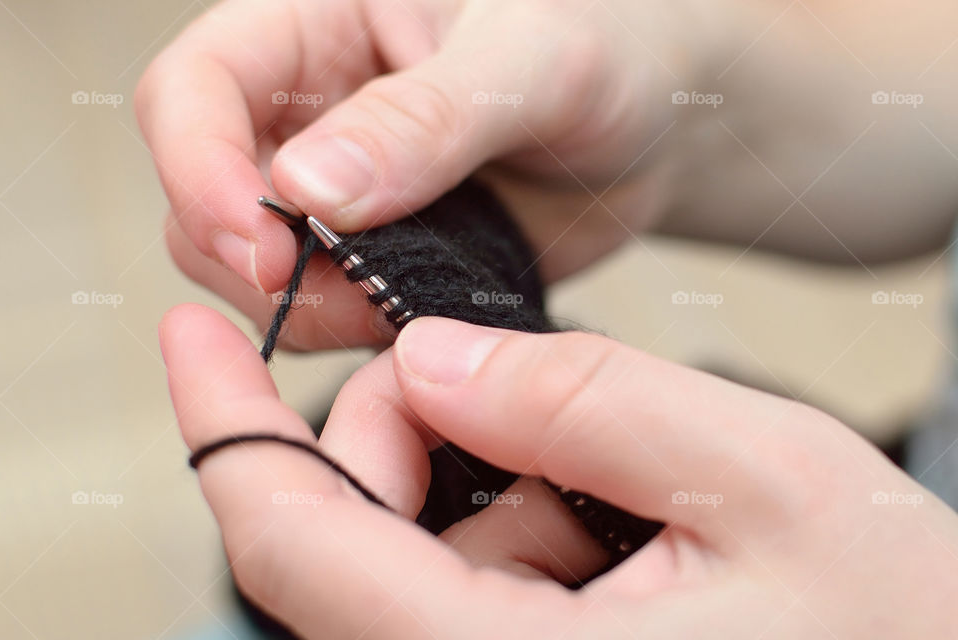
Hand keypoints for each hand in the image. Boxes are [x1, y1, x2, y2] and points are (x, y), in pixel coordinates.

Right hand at [138, 0, 716, 347]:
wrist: (653, 120)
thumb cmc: (605, 43)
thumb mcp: (529, 59)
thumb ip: (424, 118)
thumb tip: (311, 189)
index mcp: (313, 24)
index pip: (191, 90)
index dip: (199, 169)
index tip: (264, 239)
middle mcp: (306, 112)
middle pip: (201, 196)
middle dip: (253, 259)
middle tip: (343, 288)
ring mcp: (335, 195)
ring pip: (253, 270)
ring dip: (308, 307)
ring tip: (404, 298)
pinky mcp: (374, 258)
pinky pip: (324, 313)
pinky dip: (354, 332)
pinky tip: (419, 318)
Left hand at [160, 305, 957, 638]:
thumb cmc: (896, 630)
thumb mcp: (761, 475)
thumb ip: (585, 399)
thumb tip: (438, 359)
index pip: (297, 549)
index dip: (226, 429)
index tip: (193, 337)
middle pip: (348, 541)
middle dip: (404, 430)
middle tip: (496, 378)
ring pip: (411, 556)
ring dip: (485, 479)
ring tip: (612, 484)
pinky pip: (466, 582)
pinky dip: (515, 520)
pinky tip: (610, 526)